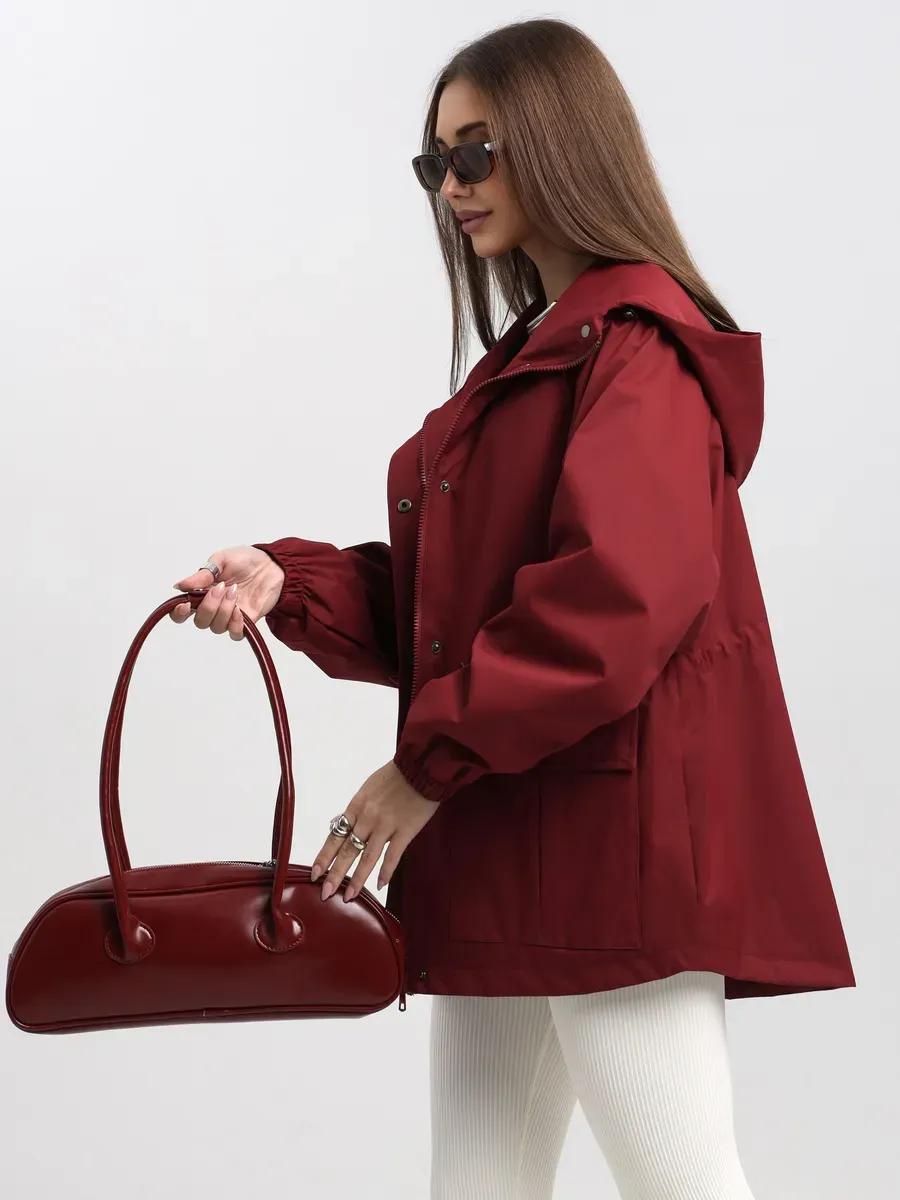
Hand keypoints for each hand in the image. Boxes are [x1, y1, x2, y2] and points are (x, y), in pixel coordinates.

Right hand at [170, 546, 285, 639]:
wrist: (271, 564)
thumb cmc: (245, 560)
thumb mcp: (221, 560)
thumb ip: (202, 575)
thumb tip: (180, 586)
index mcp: (202, 592)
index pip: (182, 611)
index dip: (179, 613)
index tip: (186, 604)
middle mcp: (213, 607)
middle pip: (200, 622)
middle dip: (208, 606)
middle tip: (221, 588)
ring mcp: (229, 616)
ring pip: (216, 627)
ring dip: (224, 610)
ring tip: (235, 592)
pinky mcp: (246, 621)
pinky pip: (235, 634)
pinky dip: (235, 625)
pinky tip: (239, 611)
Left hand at [311, 761, 438, 901]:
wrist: (421, 768)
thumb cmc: (395, 776)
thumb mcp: (368, 788)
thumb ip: (357, 809)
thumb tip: (341, 824)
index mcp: (356, 806)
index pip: (335, 836)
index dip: (324, 856)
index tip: (315, 873)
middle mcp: (367, 818)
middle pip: (347, 850)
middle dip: (335, 874)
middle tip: (325, 893)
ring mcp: (386, 825)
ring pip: (368, 857)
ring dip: (357, 879)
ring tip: (349, 896)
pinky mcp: (405, 830)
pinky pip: (393, 856)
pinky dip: (386, 871)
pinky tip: (380, 885)